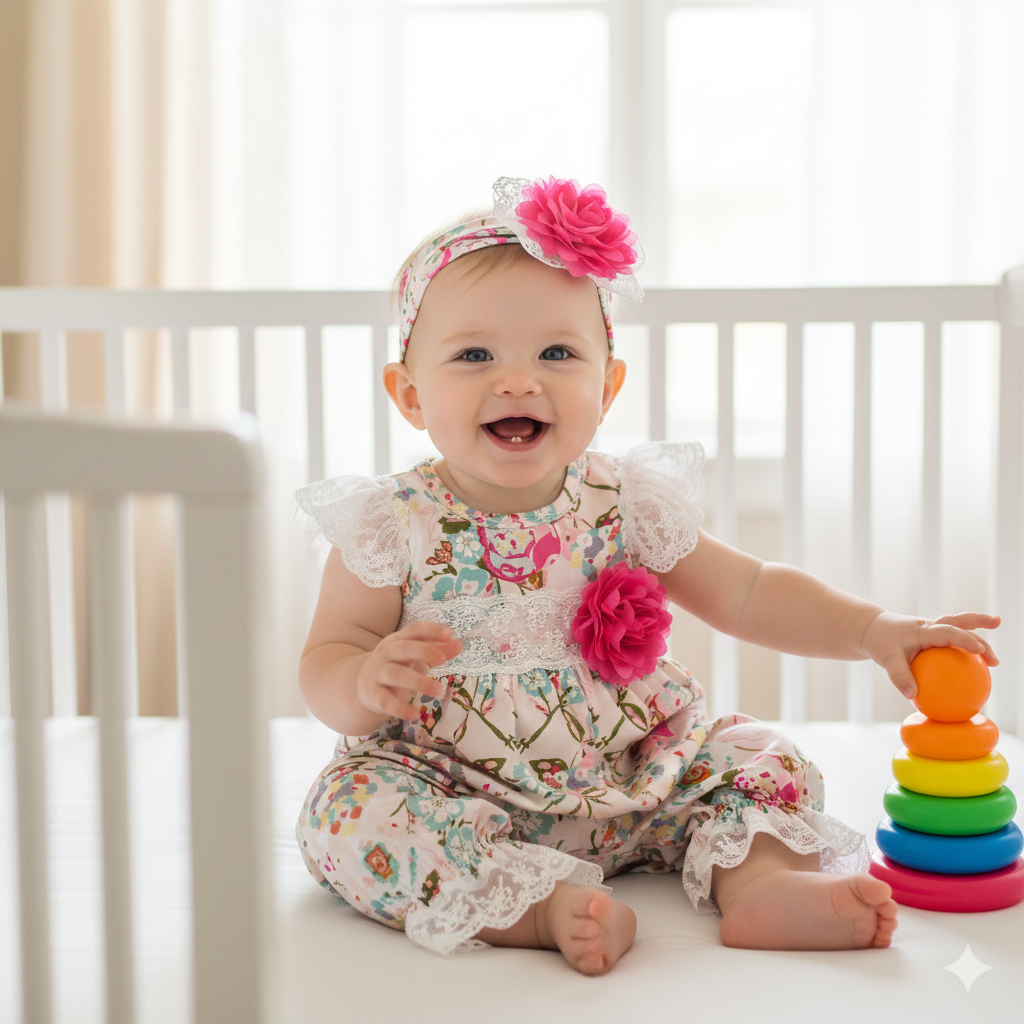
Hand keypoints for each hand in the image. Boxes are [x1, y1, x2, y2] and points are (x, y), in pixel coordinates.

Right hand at [356, 621, 462, 721]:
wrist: (361, 685)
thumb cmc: (396, 666)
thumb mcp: (414, 657)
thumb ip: (438, 651)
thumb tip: (460, 644)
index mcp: (397, 641)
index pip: (413, 630)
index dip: (430, 630)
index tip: (449, 634)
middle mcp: (386, 654)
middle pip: (403, 648)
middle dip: (423, 651)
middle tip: (442, 659)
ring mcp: (378, 674)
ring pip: (396, 674)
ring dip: (418, 681)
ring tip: (438, 690)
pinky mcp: (373, 695)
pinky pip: (386, 701)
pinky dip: (401, 708)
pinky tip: (416, 714)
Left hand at [861, 611, 999, 699]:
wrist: (873, 630)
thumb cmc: (880, 642)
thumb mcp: (886, 659)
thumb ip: (899, 676)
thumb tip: (913, 696)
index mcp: (923, 629)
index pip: (947, 631)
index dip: (964, 639)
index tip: (979, 651)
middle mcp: (931, 626)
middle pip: (959, 621)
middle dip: (980, 623)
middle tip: (997, 631)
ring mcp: (934, 629)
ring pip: (960, 627)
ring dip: (979, 631)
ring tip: (995, 654)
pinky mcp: (934, 636)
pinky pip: (954, 641)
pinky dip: (967, 649)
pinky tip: (976, 668)